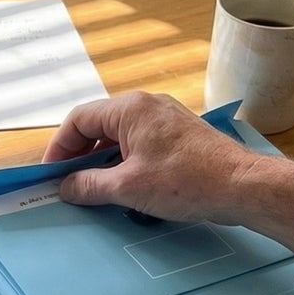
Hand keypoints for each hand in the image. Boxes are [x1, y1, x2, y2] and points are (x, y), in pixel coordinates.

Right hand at [42, 91, 267, 221]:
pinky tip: (124, 185)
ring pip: (119, 136)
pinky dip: (124, 162)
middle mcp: (147, 105)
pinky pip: (139, 143)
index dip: (59, 148)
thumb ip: (89, 186)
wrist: (242, 186)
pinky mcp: (179, 135)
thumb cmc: (186, 182)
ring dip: (102, 161)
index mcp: (130, 109)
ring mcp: (165, 119)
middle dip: (79, 155)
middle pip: (98, 125)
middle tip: (68, 182)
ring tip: (93, 188)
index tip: (51, 174)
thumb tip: (65, 188)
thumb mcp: (128, 187)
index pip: (79, 120)